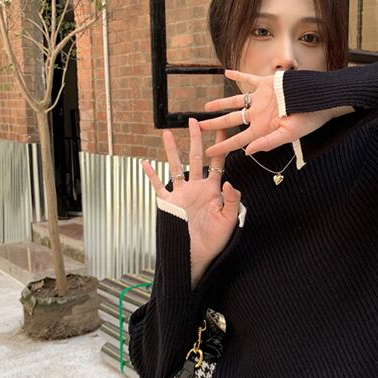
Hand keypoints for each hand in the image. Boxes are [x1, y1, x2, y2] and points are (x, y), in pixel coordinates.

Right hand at [141, 121, 241, 286]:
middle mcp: (197, 188)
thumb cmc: (216, 240)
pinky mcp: (169, 203)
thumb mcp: (230, 220)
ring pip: (175, 166)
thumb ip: (231, 200)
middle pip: (196, 158)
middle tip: (195, 121)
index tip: (223, 128)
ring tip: (167, 133)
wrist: (197, 256)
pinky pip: (158, 186)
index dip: (221, 146)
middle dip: (196, 139)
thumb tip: (229, 182)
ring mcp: (182, 194)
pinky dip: (151, 175)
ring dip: (171, 150)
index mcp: (213, 190)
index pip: (219, 163)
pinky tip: (145, 163)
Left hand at [198, 69, 345, 156]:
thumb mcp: (290, 135)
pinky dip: (238, 75)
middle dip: (215, 124)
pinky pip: (249, 79)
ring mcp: (262, 99)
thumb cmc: (309, 119)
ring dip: (221, 103)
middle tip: (199, 127)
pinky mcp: (267, 84)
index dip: (223, 146)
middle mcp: (259, 115)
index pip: (238, 140)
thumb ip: (268, 143)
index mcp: (263, 128)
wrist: (321, 99)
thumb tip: (248, 152)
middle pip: (232, 121)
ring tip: (207, 106)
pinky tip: (227, 72)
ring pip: (236, 101)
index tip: (209, 151)